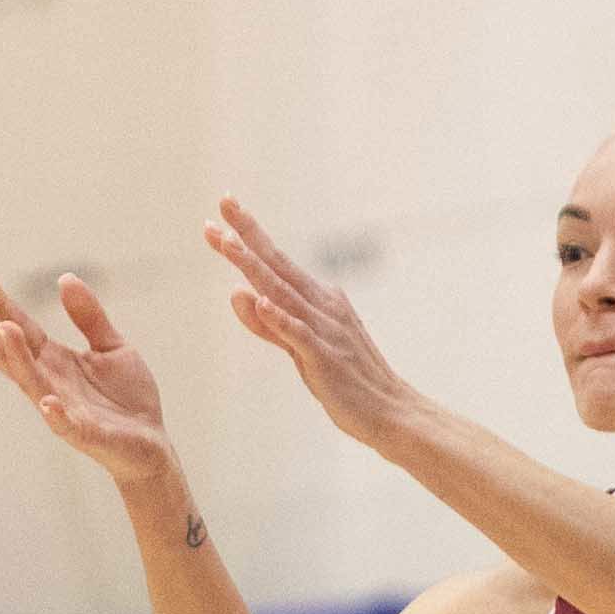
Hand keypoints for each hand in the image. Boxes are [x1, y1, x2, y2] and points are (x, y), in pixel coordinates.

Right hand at [0, 273, 177, 491]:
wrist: (152, 444)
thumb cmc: (127, 398)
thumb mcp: (113, 346)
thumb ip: (89, 316)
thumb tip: (64, 277)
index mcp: (54, 360)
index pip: (20, 327)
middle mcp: (50, 383)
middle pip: (9, 354)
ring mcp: (64, 410)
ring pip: (32, 383)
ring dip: (17, 358)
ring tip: (5, 329)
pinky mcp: (86, 434)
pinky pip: (66, 425)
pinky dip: (55, 415)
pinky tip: (46, 402)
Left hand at [206, 199, 420, 447]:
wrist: (392, 412)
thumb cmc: (346, 381)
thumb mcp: (301, 351)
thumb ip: (269, 325)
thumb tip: (238, 294)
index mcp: (318, 300)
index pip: (275, 263)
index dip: (248, 237)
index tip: (222, 211)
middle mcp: (322, 306)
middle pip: (277, 265)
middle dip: (248, 234)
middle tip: (224, 202)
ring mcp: (325, 330)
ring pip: (282, 292)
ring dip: (254, 267)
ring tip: (228, 244)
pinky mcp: (325, 358)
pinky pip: (297, 335)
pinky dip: (278, 318)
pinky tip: (259, 300)